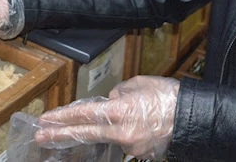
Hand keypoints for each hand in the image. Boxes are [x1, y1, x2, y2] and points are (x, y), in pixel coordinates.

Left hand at [35, 76, 179, 160]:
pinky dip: (122, 132)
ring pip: (107, 136)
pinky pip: (124, 140)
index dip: (63, 117)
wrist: (194, 119)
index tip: (47, 120)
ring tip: (93, 122)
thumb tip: (110, 100)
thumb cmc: (169, 96)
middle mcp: (122, 132)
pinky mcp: (140, 153)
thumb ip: (120, 92)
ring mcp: (131, 146)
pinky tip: (131, 124)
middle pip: (85, 133)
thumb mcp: (141, 83)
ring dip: (99, 130)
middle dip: (60, 135)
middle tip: (41, 137)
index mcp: (120, 112)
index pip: (85, 114)